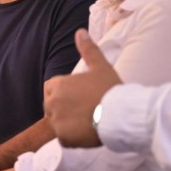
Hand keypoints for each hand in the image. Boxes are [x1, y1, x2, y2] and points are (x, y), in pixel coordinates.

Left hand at [44, 29, 121, 147]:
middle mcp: (52, 102)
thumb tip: (80, 32)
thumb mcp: (100, 66)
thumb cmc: (110, 89)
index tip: (77, 96)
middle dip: (62, 107)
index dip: (63, 92)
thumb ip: (88, 49)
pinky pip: (64, 138)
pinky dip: (72, 138)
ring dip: (68, 123)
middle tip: (83, 110)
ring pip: (57, 122)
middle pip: (51, 105)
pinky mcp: (63, 138)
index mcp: (58, 85)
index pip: (50, 88)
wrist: (120, 114)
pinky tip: (87, 133)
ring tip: (86, 121)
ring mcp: (56, 121)